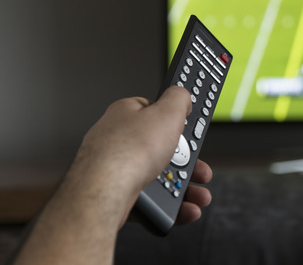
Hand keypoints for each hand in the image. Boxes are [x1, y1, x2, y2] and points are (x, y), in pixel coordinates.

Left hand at [75, 86, 211, 225]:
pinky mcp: (115, 193)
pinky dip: (168, 205)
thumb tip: (181, 93)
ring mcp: (116, 168)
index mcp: (127, 114)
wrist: (103, 192)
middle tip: (200, 169)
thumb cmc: (127, 151)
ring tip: (197, 195)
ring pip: (157, 177)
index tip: (193, 131)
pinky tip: (181, 208)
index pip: (157, 112)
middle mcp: (118, 139)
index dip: (179, 122)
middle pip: (162, 149)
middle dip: (187, 163)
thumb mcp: (167, 112)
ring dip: (183, 187)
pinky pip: (149, 199)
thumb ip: (178, 98)